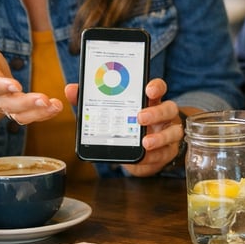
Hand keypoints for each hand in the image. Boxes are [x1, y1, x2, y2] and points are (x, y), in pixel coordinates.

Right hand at [0, 23, 60, 124]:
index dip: (2, 86)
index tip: (16, 85)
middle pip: (10, 104)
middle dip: (26, 103)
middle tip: (44, 100)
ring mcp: (9, 107)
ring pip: (21, 115)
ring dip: (39, 112)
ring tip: (55, 105)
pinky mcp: (20, 112)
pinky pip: (31, 117)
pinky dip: (45, 114)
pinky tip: (56, 108)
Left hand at [64, 78, 182, 176]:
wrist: (139, 153)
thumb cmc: (125, 126)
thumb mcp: (110, 113)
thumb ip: (91, 100)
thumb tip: (71, 89)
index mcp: (149, 101)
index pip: (158, 88)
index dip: (156, 86)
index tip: (148, 89)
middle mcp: (163, 115)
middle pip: (168, 108)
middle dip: (156, 112)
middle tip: (140, 117)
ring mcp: (168, 132)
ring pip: (173, 131)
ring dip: (160, 137)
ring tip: (145, 142)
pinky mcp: (168, 151)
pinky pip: (166, 153)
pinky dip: (155, 155)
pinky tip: (145, 156)